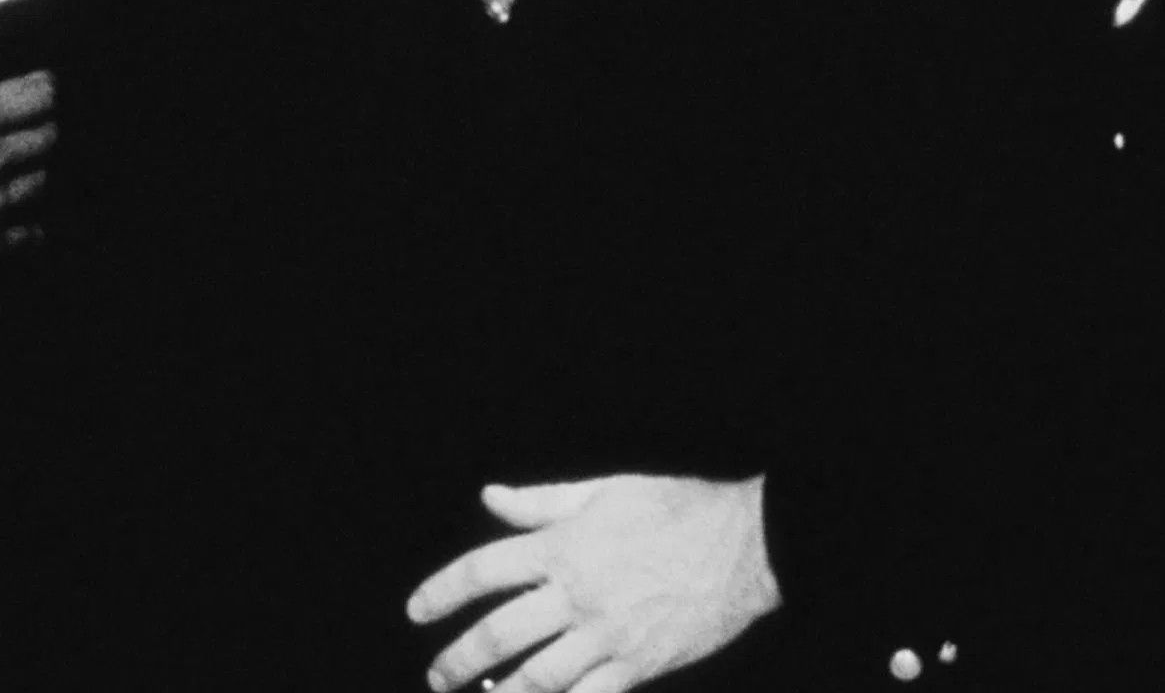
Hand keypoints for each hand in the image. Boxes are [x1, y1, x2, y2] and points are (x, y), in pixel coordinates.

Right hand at [0, 61, 55, 286]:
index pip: (36, 94)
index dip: (44, 87)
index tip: (44, 86)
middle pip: (47, 136)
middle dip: (42, 127)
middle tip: (35, 124)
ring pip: (40, 182)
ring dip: (32, 172)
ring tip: (24, 168)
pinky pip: (25, 233)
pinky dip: (26, 225)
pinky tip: (26, 222)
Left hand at [408, 475, 779, 692]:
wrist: (747, 545)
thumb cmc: (677, 509)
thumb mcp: (605, 491)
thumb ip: (541, 503)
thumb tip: (490, 497)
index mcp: (563, 547)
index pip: (483, 572)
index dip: (441, 592)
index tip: (416, 612)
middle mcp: (578, 594)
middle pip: (499, 635)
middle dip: (458, 659)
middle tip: (437, 675)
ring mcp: (608, 635)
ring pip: (538, 678)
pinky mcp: (639, 665)